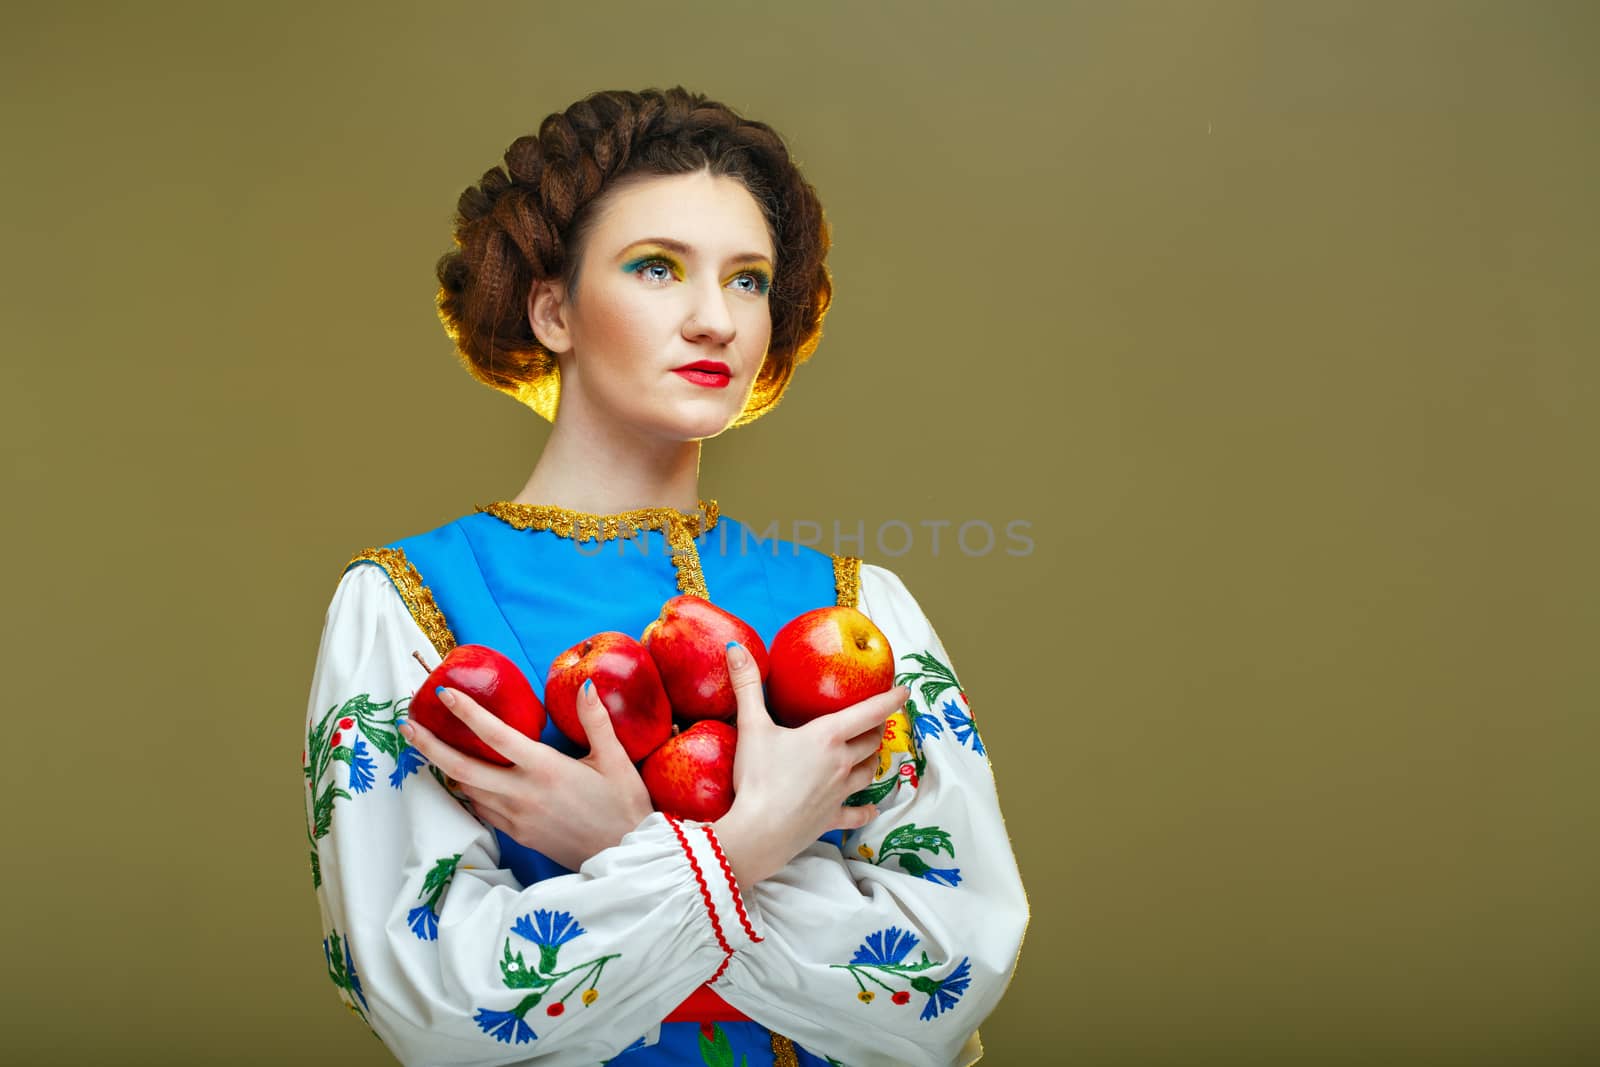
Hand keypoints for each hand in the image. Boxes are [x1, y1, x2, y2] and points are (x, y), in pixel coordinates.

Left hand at [399, 679, 652, 871]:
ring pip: (467, 791)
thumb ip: (596, 721)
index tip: (445, 693)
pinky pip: (481, 809)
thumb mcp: (616, 761)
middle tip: (407, 725)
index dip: (467, 713)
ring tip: (429, 747)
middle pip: (462, 769)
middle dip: (430, 746)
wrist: (625, 858)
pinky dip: (466, 792)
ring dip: (445, 769)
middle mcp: (523, 794)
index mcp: (545, 770)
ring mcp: (516, 818)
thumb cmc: (625, 807)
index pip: (496, 736)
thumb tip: (586, 685)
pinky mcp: (517, 834)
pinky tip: (462, 779)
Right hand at [712, 641, 907, 887]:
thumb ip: (746, 686)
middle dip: (877, 729)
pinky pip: (857, 814)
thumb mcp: (751, 727)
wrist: (758, 832)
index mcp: (828, 737)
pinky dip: (866, 810)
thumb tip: (736, 648)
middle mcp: (842, 763)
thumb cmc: (758, 777)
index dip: (889, 700)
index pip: (869, 712)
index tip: (904, 690)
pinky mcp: (832, 818)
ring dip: (872, 760)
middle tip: (877, 721)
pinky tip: (870, 810)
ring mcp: (840, 793)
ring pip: (869, 772)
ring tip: (871, 753)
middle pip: (871, 742)